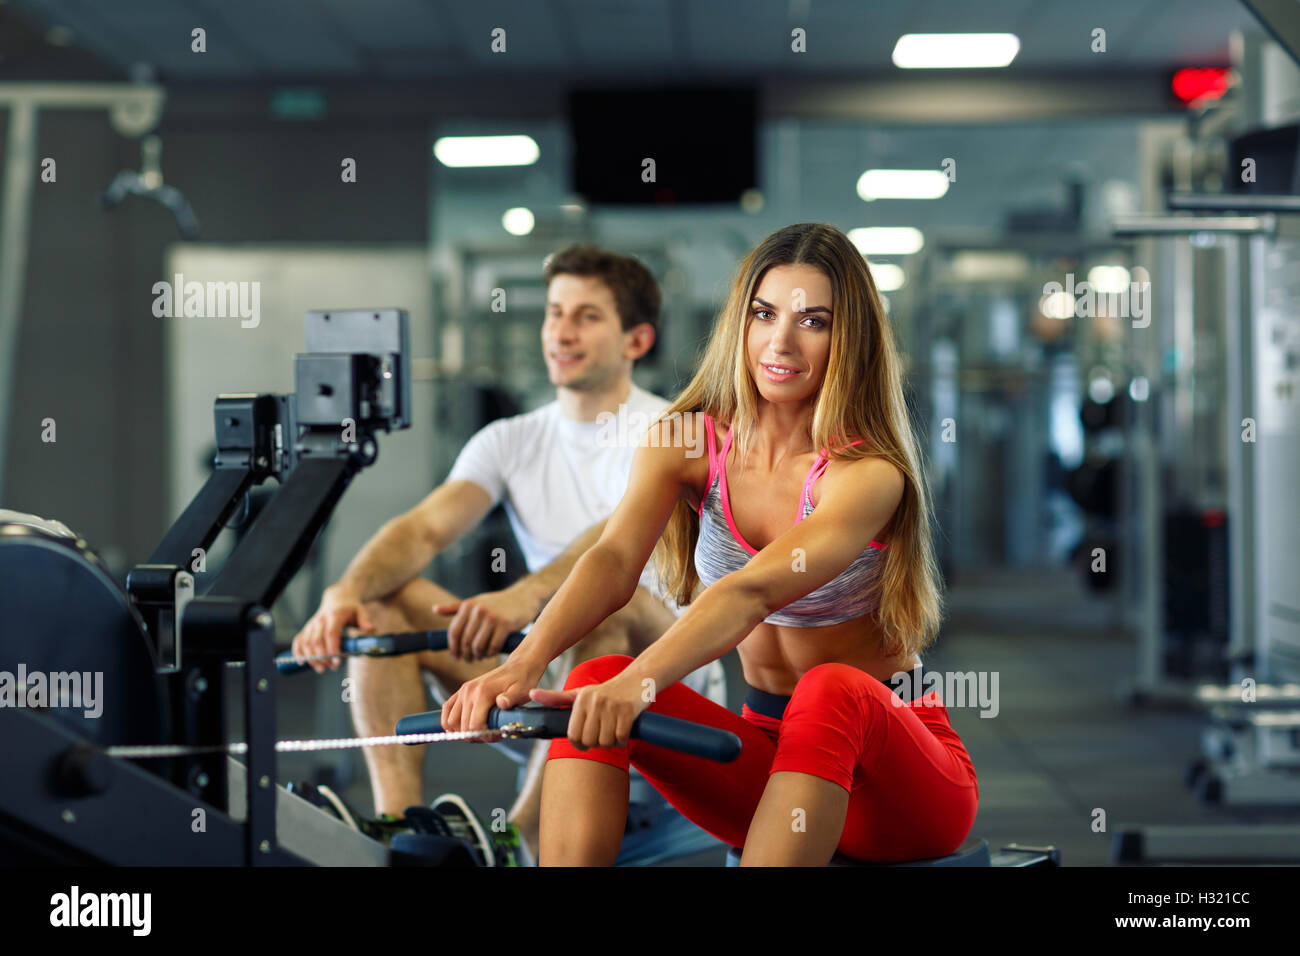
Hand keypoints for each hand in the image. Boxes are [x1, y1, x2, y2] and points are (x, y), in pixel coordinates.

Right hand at [290, 586, 376, 673]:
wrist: (338, 598)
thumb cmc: (351, 608)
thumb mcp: (361, 611)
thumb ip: (365, 621)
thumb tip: (371, 629)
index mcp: (334, 616)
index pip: (330, 634)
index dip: (332, 649)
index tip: (337, 661)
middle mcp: (320, 620)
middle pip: (316, 641)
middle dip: (322, 657)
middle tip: (332, 667)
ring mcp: (311, 625)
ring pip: (306, 643)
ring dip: (311, 658)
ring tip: (322, 669)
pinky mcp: (306, 629)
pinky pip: (298, 641)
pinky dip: (297, 652)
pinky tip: (302, 662)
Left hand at [433, 584, 540, 661]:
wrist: (524, 597)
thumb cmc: (498, 603)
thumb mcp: (476, 602)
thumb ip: (455, 608)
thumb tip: (434, 610)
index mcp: (468, 605)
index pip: (454, 632)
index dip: (453, 647)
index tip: (455, 656)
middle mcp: (478, 610)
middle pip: (466, 641)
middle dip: (466, 654)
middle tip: (469, 660)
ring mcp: (492, 617)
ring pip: (479, 646)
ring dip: (478, 655)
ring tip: (480, 656)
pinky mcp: (505, 624)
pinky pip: (493, 646)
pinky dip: (491, 653)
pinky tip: (491, 653)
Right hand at [442, 656, 547, 732]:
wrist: (519, 667)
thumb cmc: (522, 681)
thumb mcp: (522, 691)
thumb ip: (511, 698)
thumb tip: (501, 703)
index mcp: (482, 692)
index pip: (474, 725)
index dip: (484, 736)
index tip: (497, 736)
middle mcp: (469, 691)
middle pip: (462, 726)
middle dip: (475, 736)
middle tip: (490, 736)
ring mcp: (463, 691)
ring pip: (450, 721)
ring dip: (462, 731)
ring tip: (479, 731)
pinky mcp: (461, 691)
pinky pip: (447, 709)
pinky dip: (450, 722)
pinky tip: (462, 727)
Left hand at [529, 674, 650, 750]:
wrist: (637, 679)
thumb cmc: (606, 691)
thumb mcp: (580, 693)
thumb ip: (555, 697)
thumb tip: (531, 694)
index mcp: (580, 699)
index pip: (573, 735)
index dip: (579, 744)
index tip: (586, 742)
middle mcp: (594, 701)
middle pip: (589, 741)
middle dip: (596, 743)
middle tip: (602, 735)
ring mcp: (612, 706)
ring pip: (605, 742)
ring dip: (610, 742)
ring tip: (613, 731)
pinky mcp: (628, 711)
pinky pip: (621, 739)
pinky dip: (622, 740)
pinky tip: (623, 731)